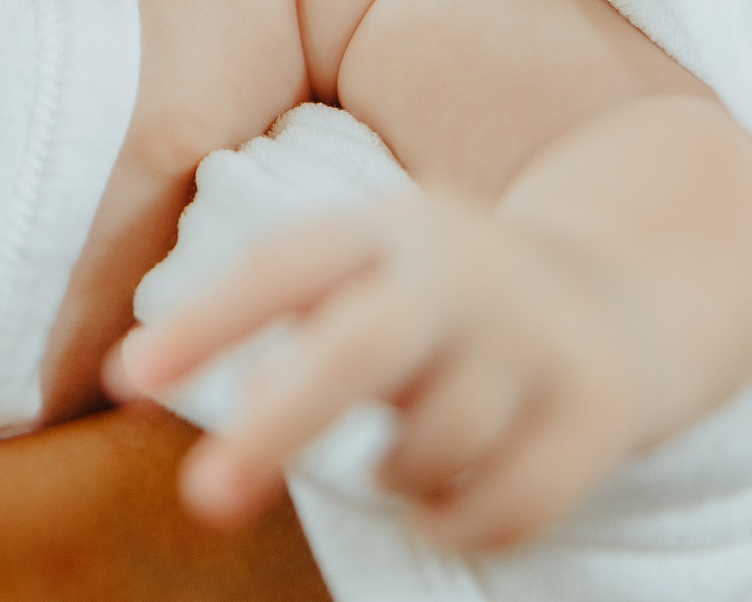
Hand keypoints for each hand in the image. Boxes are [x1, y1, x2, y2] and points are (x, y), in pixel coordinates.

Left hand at [110, 191, 647, 550]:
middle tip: (203, 497)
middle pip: (361, 350)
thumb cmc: (436, 298)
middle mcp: (462, 277)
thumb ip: (277, 315)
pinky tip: (442, 501)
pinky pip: (506, 505)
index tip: (129, 382)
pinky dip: (457, 520)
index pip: (284, 267)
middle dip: (279, 426)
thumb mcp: (365, 267)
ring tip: (388, 457)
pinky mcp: (599, 414)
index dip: (208, 322)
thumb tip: (135, 379)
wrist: (622, 293)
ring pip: (433, 446)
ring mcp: (537, 342)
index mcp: (387, 230)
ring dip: (390, 474)